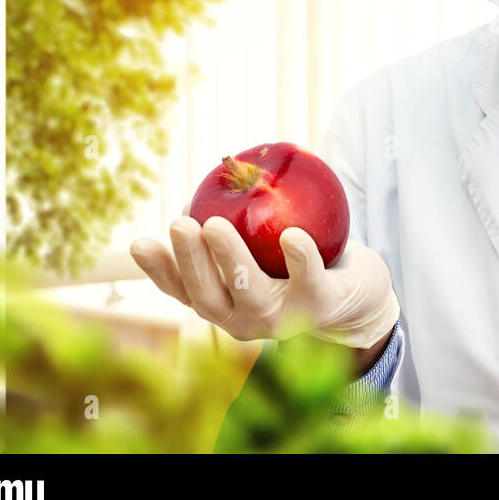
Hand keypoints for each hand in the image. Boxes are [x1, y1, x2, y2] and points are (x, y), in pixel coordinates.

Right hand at [129, 205, 399, 348]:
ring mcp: (283, 320)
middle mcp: (246, 320)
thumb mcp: (261, 245)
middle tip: (180, 224)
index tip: (138, 242)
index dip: (159, 270)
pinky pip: (309, 280)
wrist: (360, 296)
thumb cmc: (299, 263)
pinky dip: (299, 259)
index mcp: (225, 304)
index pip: (183, 291)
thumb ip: (235, 223)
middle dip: (190, 261)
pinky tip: (292, 235)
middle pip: (208, 297)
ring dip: (230, 259)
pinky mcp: (321, 306)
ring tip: (215, 224)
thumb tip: (211, 179)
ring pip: (249, 293)